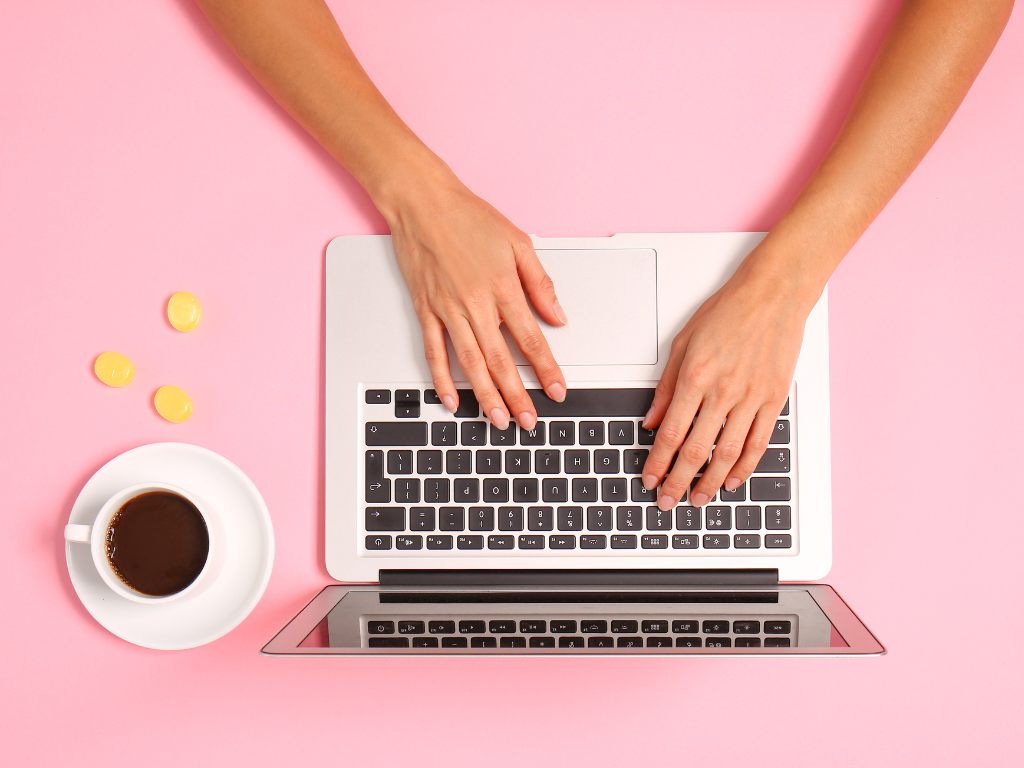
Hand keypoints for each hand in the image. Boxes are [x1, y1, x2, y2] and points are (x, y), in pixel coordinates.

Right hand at [384, 162, 567, 430]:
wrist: (422, 202)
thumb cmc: (468, 217)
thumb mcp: (519, 243)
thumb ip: (540, 284)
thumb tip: (558, 316)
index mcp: (503, 287)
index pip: (531, 339)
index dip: (546, 370)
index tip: (557, 391)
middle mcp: (475, 304)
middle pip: (501, 360)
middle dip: (518, 396)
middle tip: (528, 421)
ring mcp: (448, 310)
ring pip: (470, 363)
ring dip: (486, 395)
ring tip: (497, 420)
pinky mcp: (426, 310)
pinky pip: (434, 352)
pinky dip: (442, 380)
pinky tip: (453, 400)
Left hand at [640, 255, 813, 510]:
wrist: (773, 294)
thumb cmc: (728, 311)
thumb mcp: (682, 343)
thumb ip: (665, 387)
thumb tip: (652, 421)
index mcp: (695, 378)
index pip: (670, 434)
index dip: (658, 463)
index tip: (650, 479)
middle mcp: (723, 392)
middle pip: (696, 450)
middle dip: (678, 481)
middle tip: (668, 501)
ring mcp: (751, 398)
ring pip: (728, 454)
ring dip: (711, 482)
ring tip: (698, 498)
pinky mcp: (773, 399)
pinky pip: (758, 442)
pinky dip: (745, 466)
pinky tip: (733, 480)